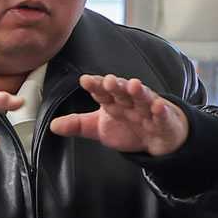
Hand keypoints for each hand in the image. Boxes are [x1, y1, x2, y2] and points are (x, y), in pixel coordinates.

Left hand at [50, 75, 188, 155]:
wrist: (159, 137)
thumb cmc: (129, 128)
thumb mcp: (100, 129)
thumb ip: (78, 125)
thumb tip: (53, 126)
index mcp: (113, 101)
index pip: (102, 91)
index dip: (95, 85)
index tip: (85, 80)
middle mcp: (130, 101)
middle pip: (122, 91)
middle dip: (116, 85)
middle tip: (109, 80)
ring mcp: (148, 109)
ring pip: (143, 98)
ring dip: (139, 91)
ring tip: (134, 85)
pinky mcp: (164, 119)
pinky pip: (162, 114)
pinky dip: (161, 110)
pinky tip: (157, 106)